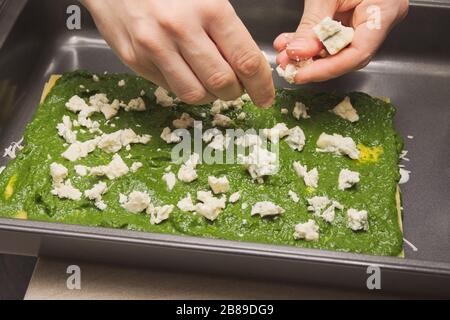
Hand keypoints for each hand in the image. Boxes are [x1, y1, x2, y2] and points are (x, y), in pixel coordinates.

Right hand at [81, 0, 274, 106]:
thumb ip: (228, 29)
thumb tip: (249, 65)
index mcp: (208, 8)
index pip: (245, 60)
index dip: (261, 85)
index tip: (265, 97)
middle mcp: (181, 29)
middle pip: (222, 82)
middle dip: (236, 92)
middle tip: (237, 87)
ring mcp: (155, 47)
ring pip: (196, 93)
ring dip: (211, 95)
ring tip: (212, 83)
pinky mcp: (136, 60)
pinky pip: (170, 88)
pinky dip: (186, 87)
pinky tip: (187, 73)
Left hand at [274, 0, 408, 83]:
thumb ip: (312, 24)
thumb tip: (297, 53)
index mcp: (384, 10)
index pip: (358, 54)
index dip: (327, 69)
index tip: (301, 74)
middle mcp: (379, 19)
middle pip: (347, 55)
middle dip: (313, 63)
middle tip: (287, 65)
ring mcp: (367, 19)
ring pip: (336, 49)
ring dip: (308, 54)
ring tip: (284, 54)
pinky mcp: (353, 16)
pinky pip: (332, 37)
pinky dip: (311, 41)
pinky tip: (292, 43)